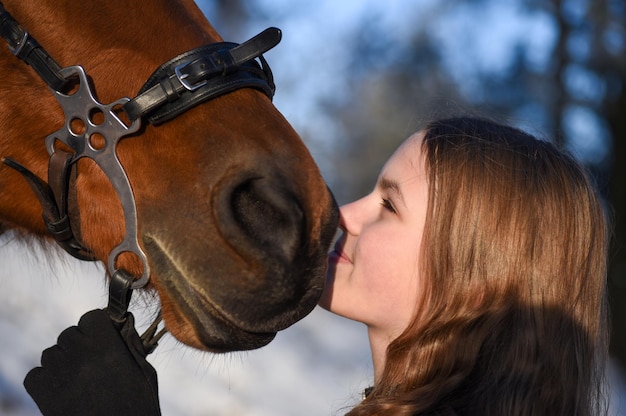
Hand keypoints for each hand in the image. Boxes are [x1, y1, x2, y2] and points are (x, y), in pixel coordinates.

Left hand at [23, 309, 160, 415]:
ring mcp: (59, 375)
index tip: (102, 337)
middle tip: (92, 363)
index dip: (96, 326)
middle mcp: (81, 357)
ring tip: (78, 380)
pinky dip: (45, 380)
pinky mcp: (42, 395)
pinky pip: (35, 374)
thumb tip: (121, 323)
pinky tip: (62, 390)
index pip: (91, 316)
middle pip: (68, 334)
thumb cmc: (138, 407)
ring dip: (62, 361)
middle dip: (79, 344)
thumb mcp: (144, 371)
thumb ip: (131, 344)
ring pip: (50, 353)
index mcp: (108, 348)